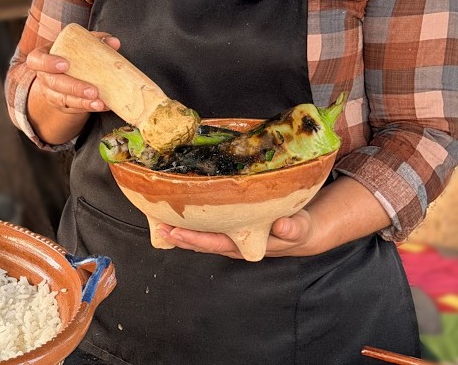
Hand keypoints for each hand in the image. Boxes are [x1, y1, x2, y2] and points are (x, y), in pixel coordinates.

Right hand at [26, 32, 119, 114]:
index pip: (36, 60)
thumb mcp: (76, 43)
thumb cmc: (69, 54)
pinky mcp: (61, 105)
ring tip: (100, 103)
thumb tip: (113, 42)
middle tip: (93, 90)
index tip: (65, 64)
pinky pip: (73, 108)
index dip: (48, 63)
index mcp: (41, 57)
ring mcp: (51, 93)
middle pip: (54, 83)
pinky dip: (89, 107)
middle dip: (74, 88)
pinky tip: (103, 105)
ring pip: (63, 99)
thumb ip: (94, 39)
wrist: (63, 72)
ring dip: (83, 102)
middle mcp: (44, 77)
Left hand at [156, 210, 317, 258]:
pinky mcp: (226, 227)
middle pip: (202, 243)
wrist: (296, 231)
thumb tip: (283, 226)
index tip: (178, 233)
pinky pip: (204, 226)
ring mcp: (228, 237)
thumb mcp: (299, 228)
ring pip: (200, 236)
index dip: (197, 239)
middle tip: (160, 227)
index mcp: (248, 244)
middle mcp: (233, 244)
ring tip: (158, 221)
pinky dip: (189, 221)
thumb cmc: (296, 227)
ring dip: (180, 230)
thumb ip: (293, 228)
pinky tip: (172, 212)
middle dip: (180, 237)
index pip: (217, 243)